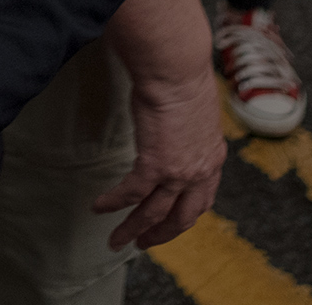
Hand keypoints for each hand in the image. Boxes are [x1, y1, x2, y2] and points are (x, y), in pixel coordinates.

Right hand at [92, 66, 223, 249]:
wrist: (176, 69)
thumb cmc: (184, 75)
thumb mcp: (196, 109)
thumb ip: (189, 126)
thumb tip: (174, 122)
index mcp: (212, 156)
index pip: (202, 198)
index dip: (185, 214)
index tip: (171, 222)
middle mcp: (200, 170)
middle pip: (182, 217)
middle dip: (162, 234)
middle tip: (144, 242)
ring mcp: (179, 171)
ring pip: (154, 213)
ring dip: (133, 229)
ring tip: (116, 239)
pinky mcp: (155, 164)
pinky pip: (131, 193)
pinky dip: (114, 203)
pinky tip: (99, 205)